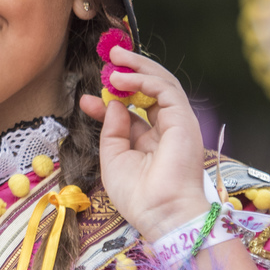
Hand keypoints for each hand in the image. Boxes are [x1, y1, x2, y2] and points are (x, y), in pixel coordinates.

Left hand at [80, 47, 207, 241]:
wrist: (161, 214)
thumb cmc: (138, 195)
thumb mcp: (113, 158)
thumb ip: (112, 129)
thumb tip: (112, 103)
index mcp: (151, 142)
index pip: (132, 111)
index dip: (109, 99)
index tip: (85, 99)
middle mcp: (167, 129)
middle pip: (151, 90)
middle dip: (130, 70)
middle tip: (110, 55)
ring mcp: (177, 123)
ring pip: (162, 82)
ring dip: (137, 67)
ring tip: (114, 57)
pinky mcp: (184, 119)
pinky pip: (164, 88)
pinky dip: (142, 79)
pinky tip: (120, 80)